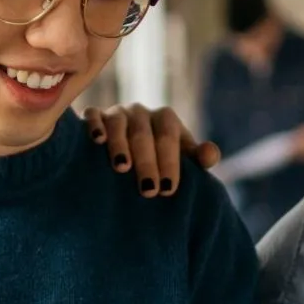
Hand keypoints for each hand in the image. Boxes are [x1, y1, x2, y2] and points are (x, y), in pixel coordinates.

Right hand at [82, 104, 219, 197]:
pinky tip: (97, 141)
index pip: (169, 137)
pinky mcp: (95, 116)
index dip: (169, 162)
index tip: (168, 189)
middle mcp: (141, 112)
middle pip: (143, 134)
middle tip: (148, 190)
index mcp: (165, 119)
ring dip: (120, 146)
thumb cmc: (161, 158)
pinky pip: (93, 116)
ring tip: (122, 168)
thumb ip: (199, 158)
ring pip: (118, 125)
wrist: (130, 149)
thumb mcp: (182, 158)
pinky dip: (94, 126)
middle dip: (146, 163)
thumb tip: (210, 155)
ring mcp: (117, 112)